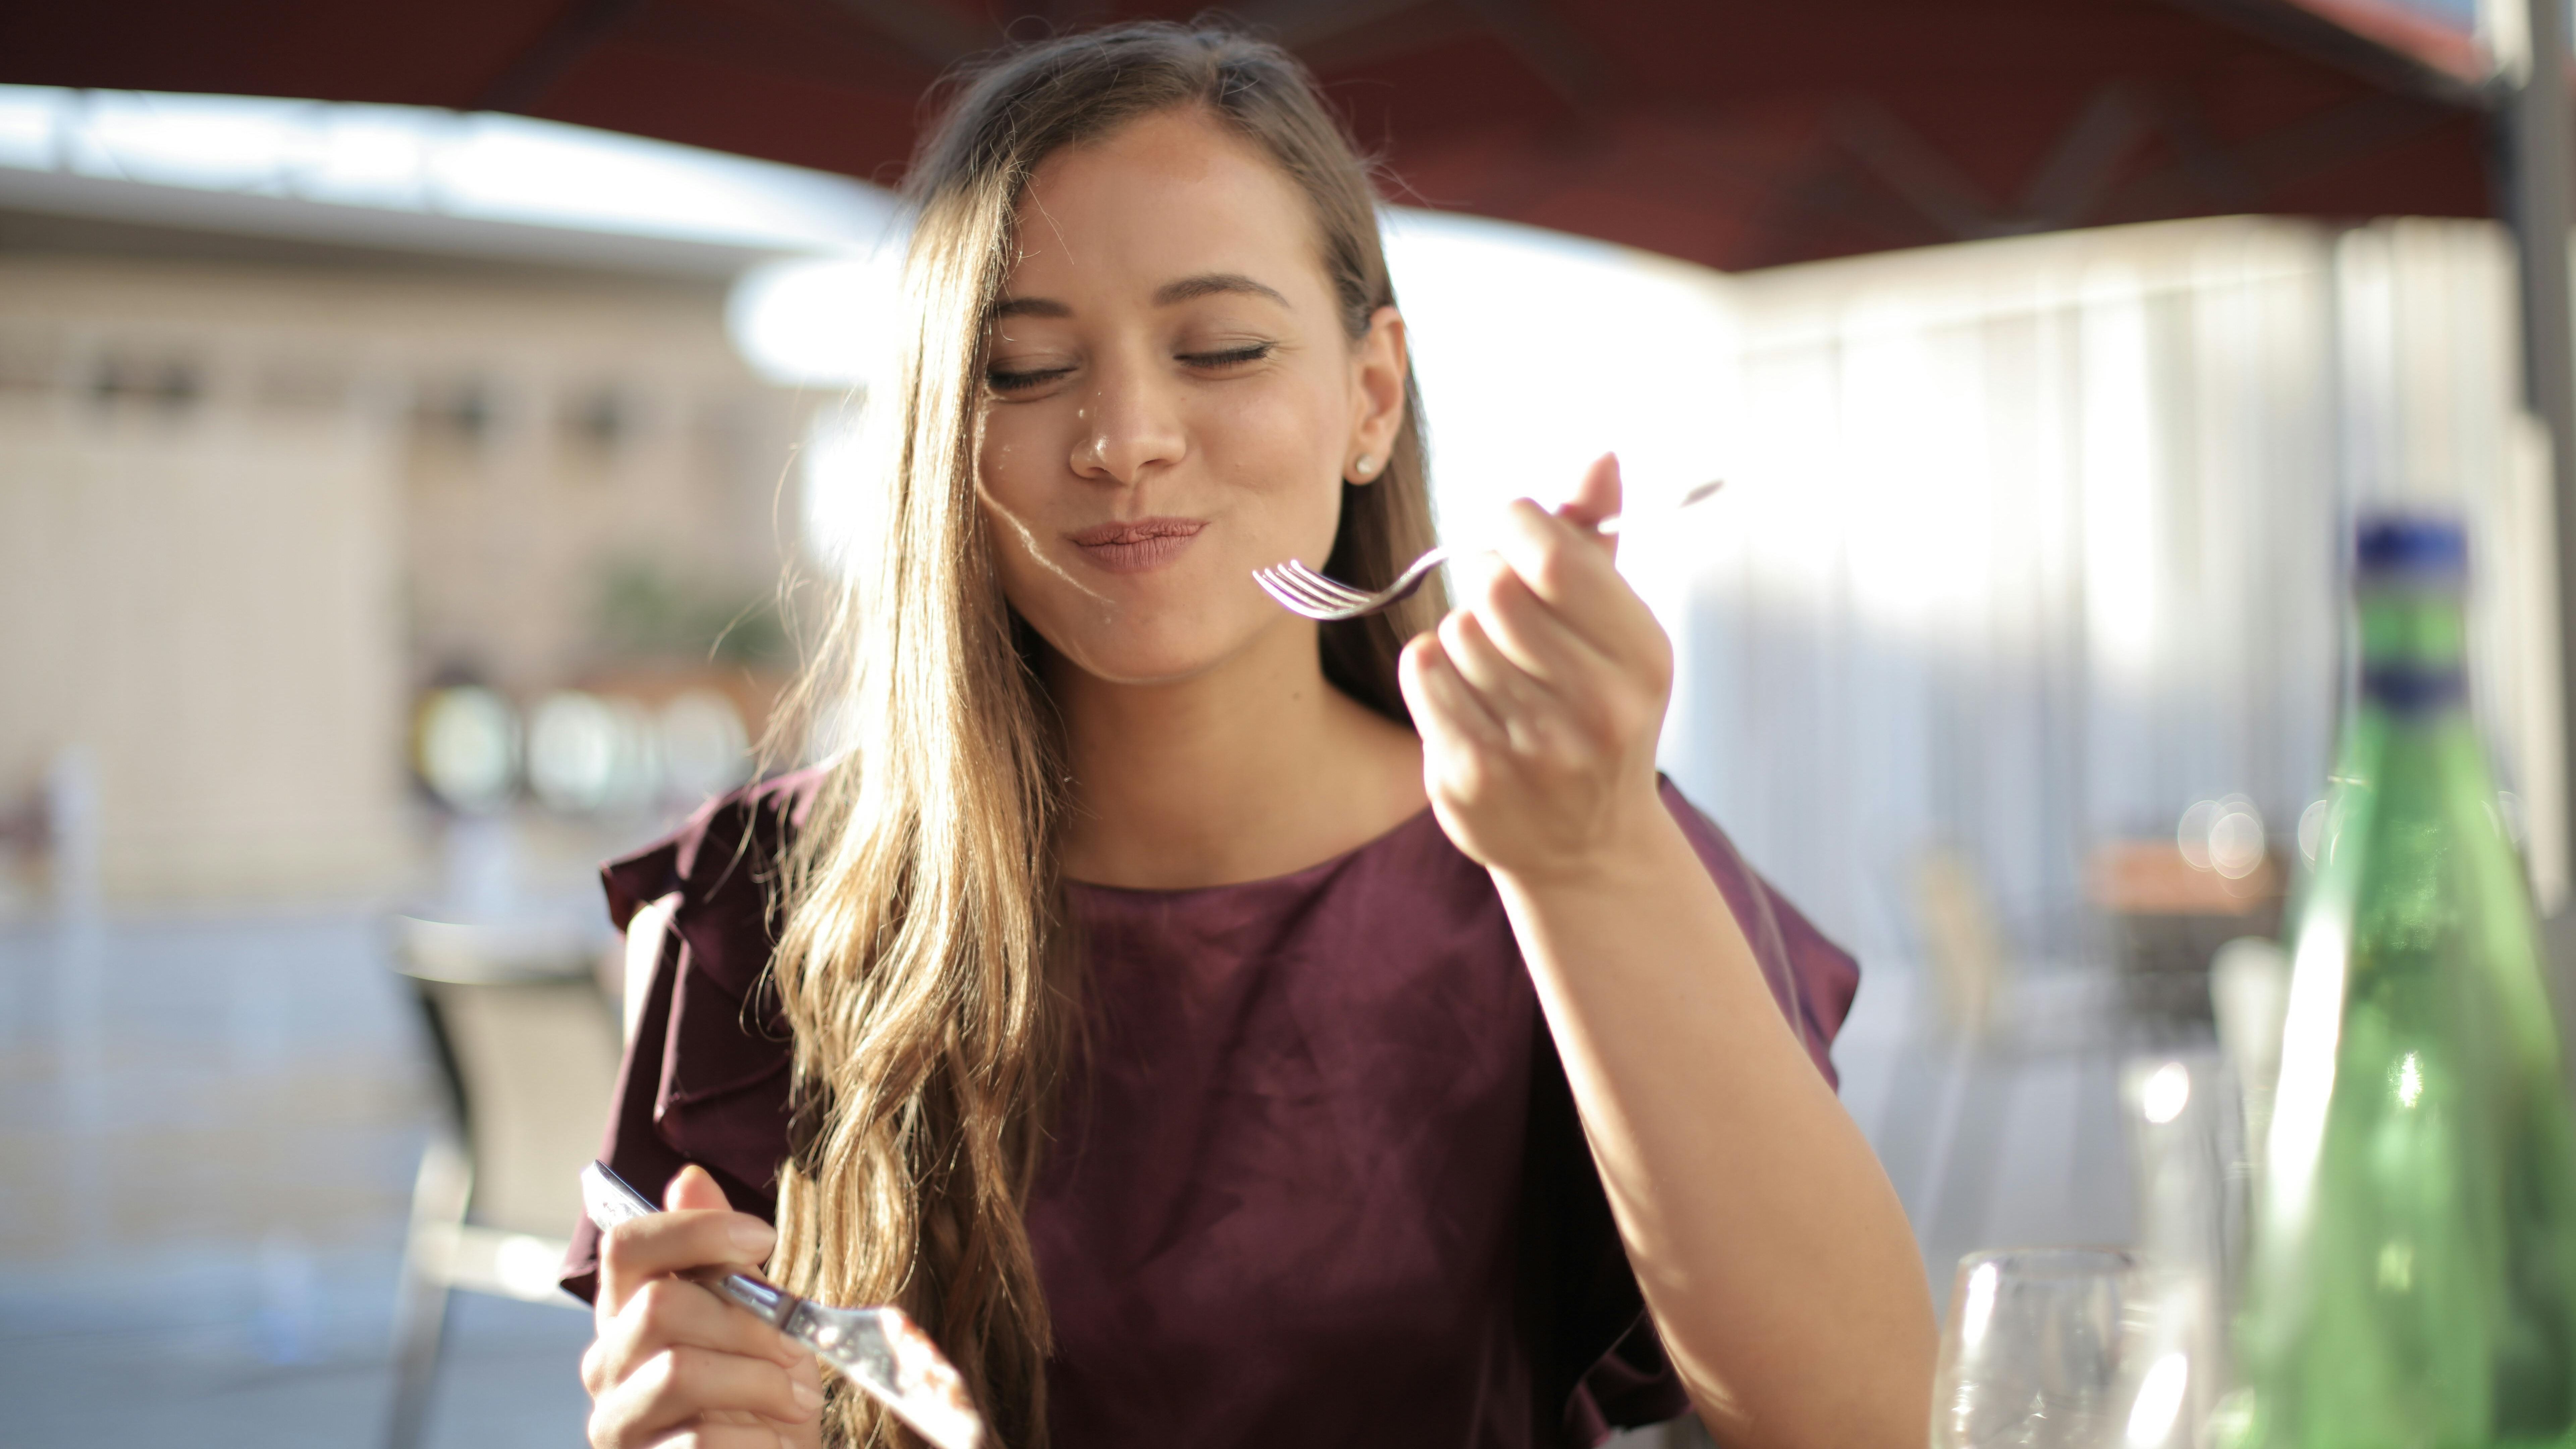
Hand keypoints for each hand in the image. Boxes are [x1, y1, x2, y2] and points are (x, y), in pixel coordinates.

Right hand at [582, 1165, 824, 1448]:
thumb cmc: (764, 1396)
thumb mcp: (758, 1320)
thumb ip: (722, 1259)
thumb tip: (689, 1178)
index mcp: (629, 1314)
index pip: (627, 1245)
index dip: (696, 1230)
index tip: (765, 1238)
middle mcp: (607, 1365)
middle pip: (660, 1307)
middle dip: (749, 1323)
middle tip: (796, 1350)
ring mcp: (616, 1423)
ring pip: (679, 1372)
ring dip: (760, 1383)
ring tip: (795, 1401)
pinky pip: (699, 1442)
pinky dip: (757, 1440)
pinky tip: (772, 1442)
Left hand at [1398, 453, 1674, 885]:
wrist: (1587, 847)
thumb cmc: (1598, 712)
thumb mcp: (1617, 630)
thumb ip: (1597, 541)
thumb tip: (1599, 457)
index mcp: (1642, 658)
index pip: (1553, 556)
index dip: (1516, 523)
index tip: (1511, 528)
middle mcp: (1597, 707)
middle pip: (1494, 589)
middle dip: (1488, 584)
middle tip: (1502, 609)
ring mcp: (1533, 749)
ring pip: (1455, 630)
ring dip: (1464, 637)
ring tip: (1498, 673)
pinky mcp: (1472, 776)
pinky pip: (1424, 672)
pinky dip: (1433, 672)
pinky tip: (1467, 699)